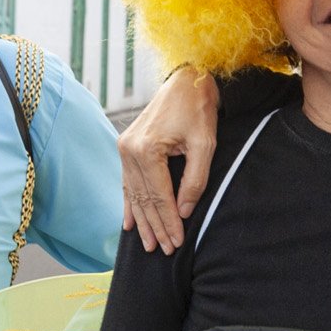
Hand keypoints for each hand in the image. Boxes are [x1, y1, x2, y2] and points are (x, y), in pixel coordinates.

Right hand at [118, 67, 218, 253]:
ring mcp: (124, 148)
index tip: (177, 243)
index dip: (169, 222)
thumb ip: (195, 180)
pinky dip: (129, 204)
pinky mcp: (127, 147)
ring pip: (133, 194)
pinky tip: (129, 223)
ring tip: (149, 244)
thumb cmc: (198, 109)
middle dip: (156, 227)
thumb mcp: (205, 144)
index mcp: (147, 149)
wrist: (186, 80)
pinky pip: (127, 182)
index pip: (159, 197)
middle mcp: (129, 150)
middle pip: (144, 199)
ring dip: (142, 221)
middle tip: (165, 250)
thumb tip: (184, 211)